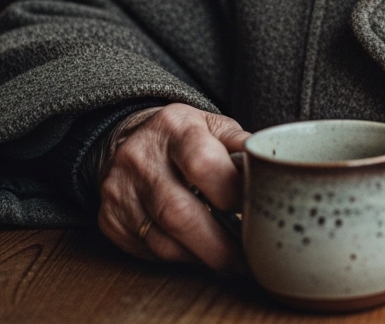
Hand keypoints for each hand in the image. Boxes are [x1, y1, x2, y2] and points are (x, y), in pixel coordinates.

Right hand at [96, 103, 249, 269]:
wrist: (128, 139)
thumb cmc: (185, 137)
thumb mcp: (214, 126)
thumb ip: (243, 146)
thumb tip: (274, 172)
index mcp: (175, 127)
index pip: (202, 163)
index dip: (231, 194)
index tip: (253, 209)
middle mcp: (139, 157)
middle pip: (179, 213)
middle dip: (218, 245)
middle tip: (246, 258)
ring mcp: (119, 190)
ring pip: (163, 242)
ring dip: (201, 255)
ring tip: (226, 256)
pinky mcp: (110, 219)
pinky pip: (149, 252)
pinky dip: (179, 256)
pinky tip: (195, 248)